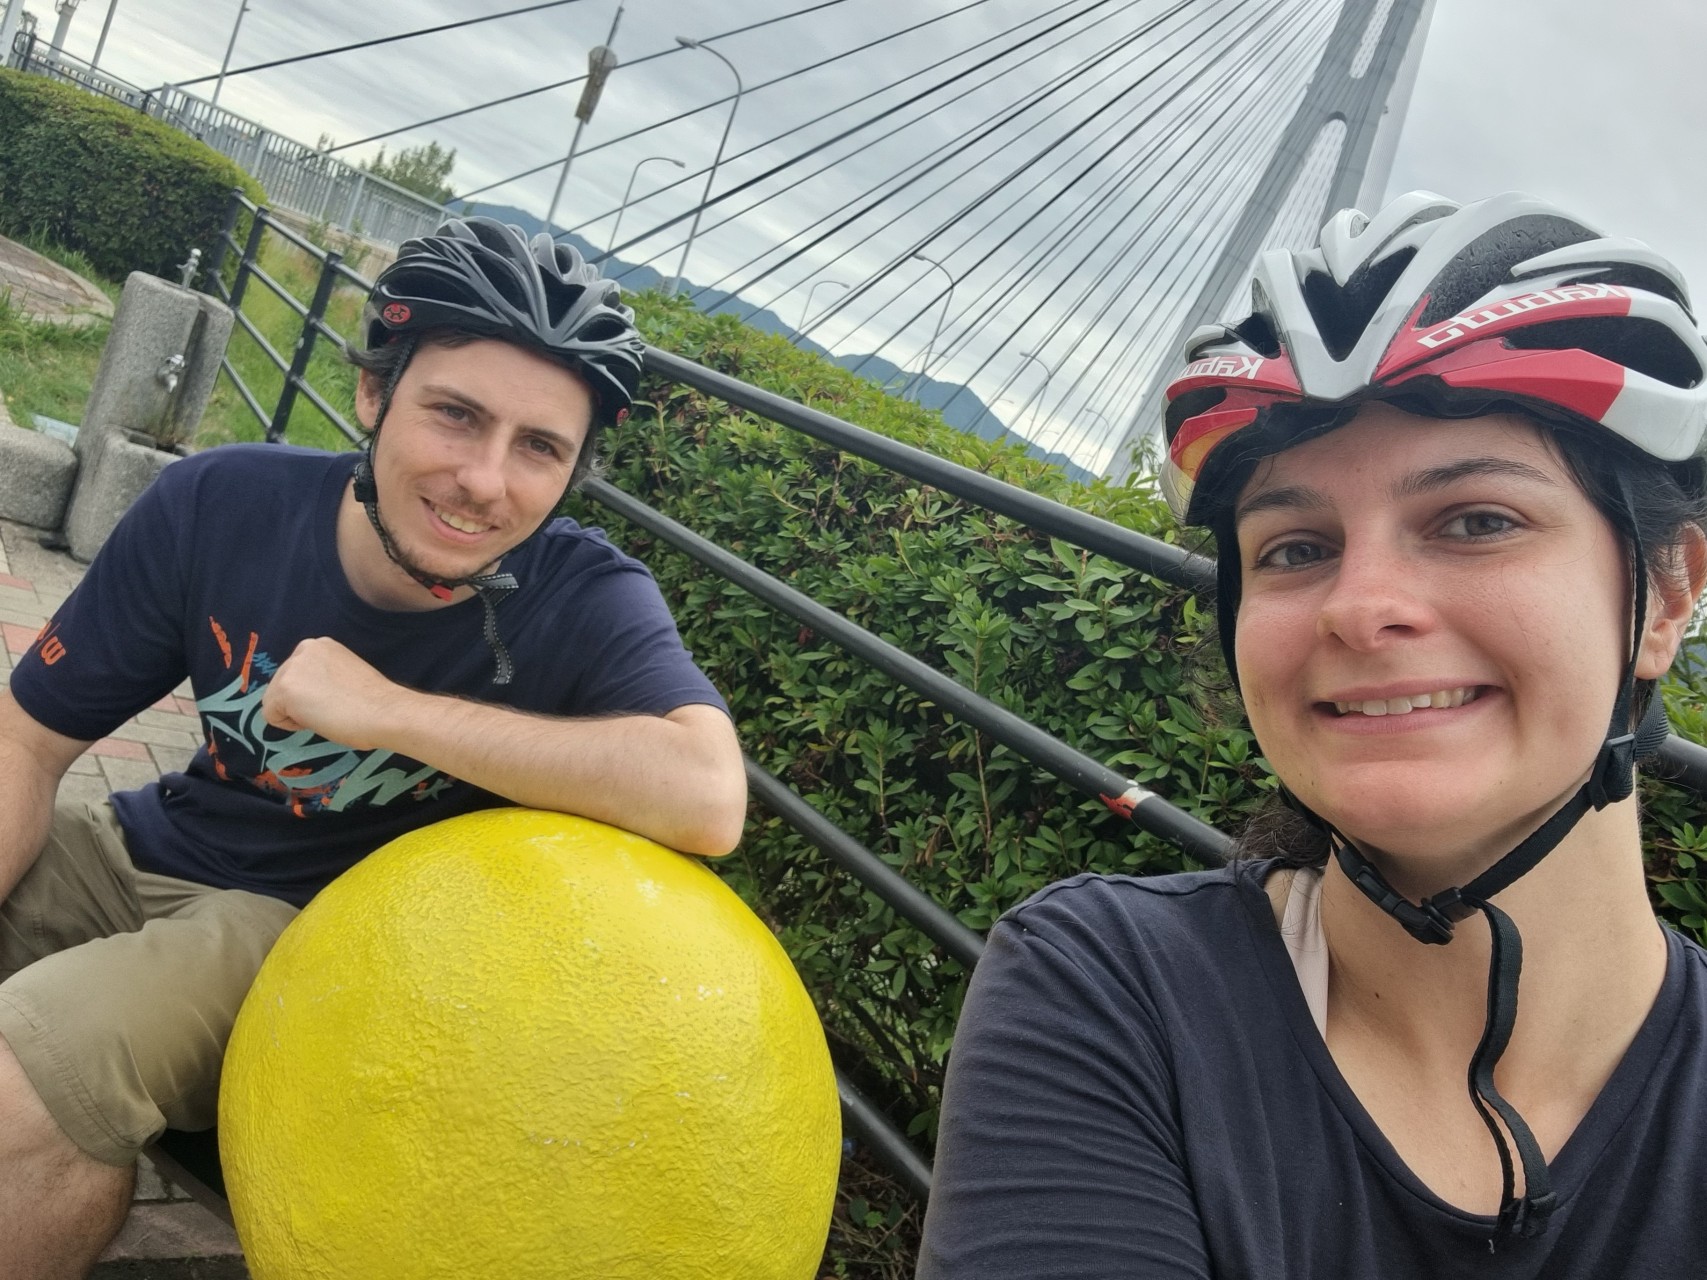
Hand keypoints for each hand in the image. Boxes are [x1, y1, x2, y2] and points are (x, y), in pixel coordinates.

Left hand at [261, 637, 403, 751]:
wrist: (384, 711)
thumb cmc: (373, 701)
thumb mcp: (342, 675)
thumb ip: (322, 676)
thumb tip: (310, 695)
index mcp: (319, 645)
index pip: (297, 675)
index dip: (311, 694)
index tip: (335, 699)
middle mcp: (303, 649)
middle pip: (281, 686)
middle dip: (300, 703)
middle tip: (331, 709)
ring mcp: (292, 668)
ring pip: (274, 700)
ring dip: (296, 713)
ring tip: (326, 713)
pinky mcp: (285, 689)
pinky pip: (272, 715)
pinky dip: (290, 725)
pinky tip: (317, 719)